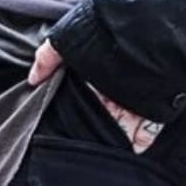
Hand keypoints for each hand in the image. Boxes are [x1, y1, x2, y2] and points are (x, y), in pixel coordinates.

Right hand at [27, 38, 163, 153]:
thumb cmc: (102, 33)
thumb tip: (32, 79)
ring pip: (120, 129)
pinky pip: (145, 134)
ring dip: (112, 142)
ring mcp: (134, 100)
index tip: (62, 126)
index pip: (81, 98)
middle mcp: (114, 87)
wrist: (146, 31)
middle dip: (93, 130)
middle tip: (80, 145)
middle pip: (101, 117)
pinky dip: (136, 145)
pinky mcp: (152, 110)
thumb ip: (47, 57)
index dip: (72, 112)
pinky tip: (124, 153)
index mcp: (95, 73)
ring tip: (99, 154)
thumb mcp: (66, 39)